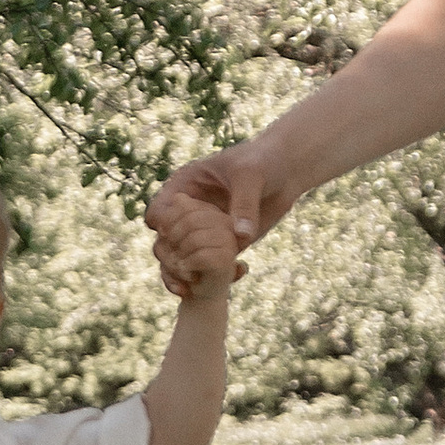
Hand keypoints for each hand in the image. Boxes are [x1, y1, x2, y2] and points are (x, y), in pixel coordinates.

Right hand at [147, 146, 281, 297]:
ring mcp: (205, 232)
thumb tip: (241, 237)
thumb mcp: (251, 175)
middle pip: (164, 243)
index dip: (164, 228)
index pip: (157, 213)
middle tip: (192, 269)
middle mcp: (189, 213)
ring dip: (189, 274)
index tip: (179, 236)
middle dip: (174, 258)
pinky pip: (211, 266)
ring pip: (182, 261)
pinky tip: (239, 273)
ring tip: (201, 283)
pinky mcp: (224, 245)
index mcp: (184, 188)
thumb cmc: (263, 161)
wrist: (287, 171)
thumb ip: (244, 203)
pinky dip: (218, 276)